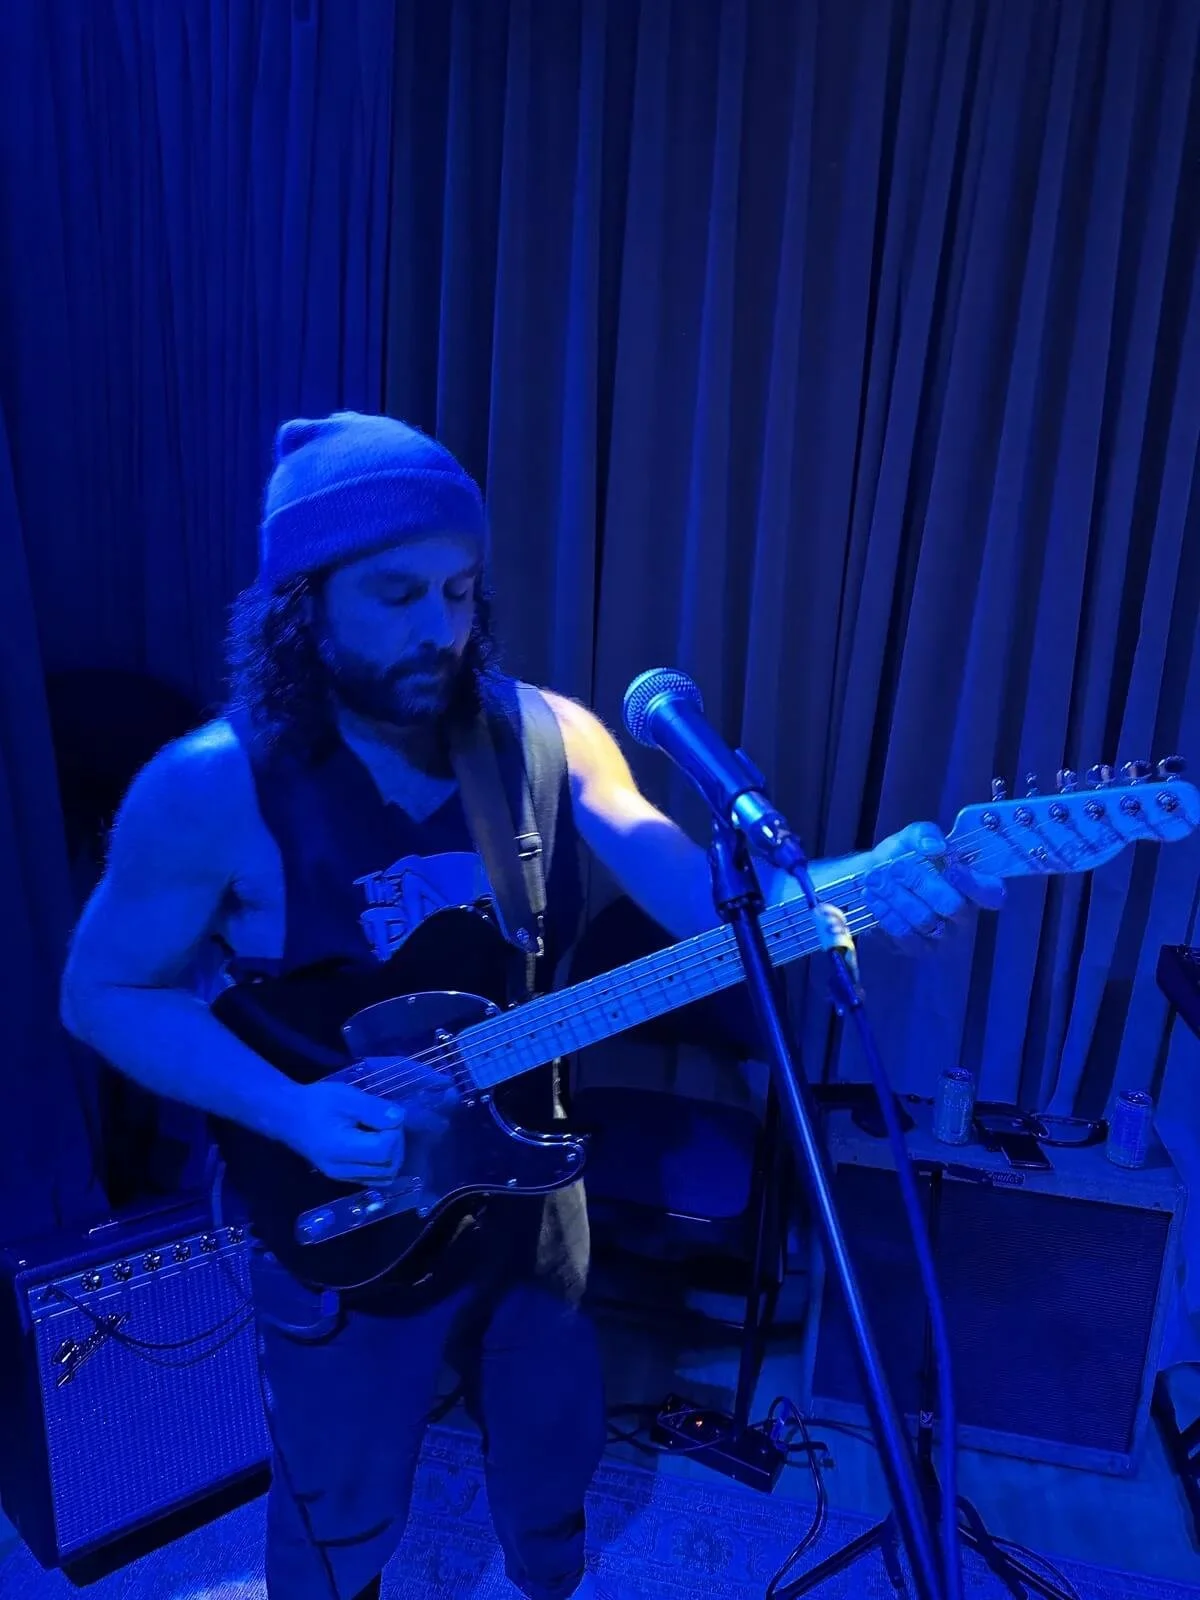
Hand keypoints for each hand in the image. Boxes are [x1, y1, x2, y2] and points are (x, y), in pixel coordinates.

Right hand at [277, 1078, 447, 1184]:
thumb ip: (374, 1109)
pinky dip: (384, 1163)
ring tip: (381, 1133)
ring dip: (393, 1155)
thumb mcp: (346, 1097)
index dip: (394, 1131)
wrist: (289, 1117)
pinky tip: (376, 1144)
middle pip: (389, 1166)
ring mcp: (343, 1177)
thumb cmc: (316, 1103)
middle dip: (396, 1144)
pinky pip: (375, 1178)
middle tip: (385, 1122)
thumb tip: (399, 1119)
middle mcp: (343, 1170)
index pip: (385, 1150)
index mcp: (342, 1150)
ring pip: (386, 1176)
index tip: (383, 1115)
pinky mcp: (344, 1177)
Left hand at [860, 822, 1005, 947]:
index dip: (974, 883)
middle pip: (953, 906)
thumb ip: (924, 835)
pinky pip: (905, 935)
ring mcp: (942, 936)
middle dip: (921, 884)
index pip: (992, 894)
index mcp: (975, 887)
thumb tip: (935, 845)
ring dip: (897, 897)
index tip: (950, 866)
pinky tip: (871, 897)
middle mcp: (964, 916)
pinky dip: (886, 914)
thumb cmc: (904, 857)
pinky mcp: (918, 949)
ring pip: (925, 920)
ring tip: (874, 879)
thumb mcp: (912, 838)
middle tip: (895, 868)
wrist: (873, 878)